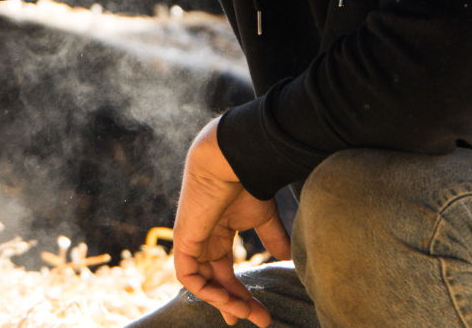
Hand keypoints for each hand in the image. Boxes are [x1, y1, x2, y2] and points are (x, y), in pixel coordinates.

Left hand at [172, 117, 285, 325]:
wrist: (232, 160)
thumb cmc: (247, 182)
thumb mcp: (263, 218)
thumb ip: (272, 239)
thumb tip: (287, 257)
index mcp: (218, 234)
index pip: (224, 272)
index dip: (238, 294)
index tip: (257, 313)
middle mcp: (203, 240)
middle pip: (215, 282)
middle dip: (235, 303)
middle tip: (259, 319)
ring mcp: (192, 241)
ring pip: (202, 283)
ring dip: (224, 301)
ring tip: (248, 313)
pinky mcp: (184, 240)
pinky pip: (188, 276)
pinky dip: (205, 291)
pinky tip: (228, 300)